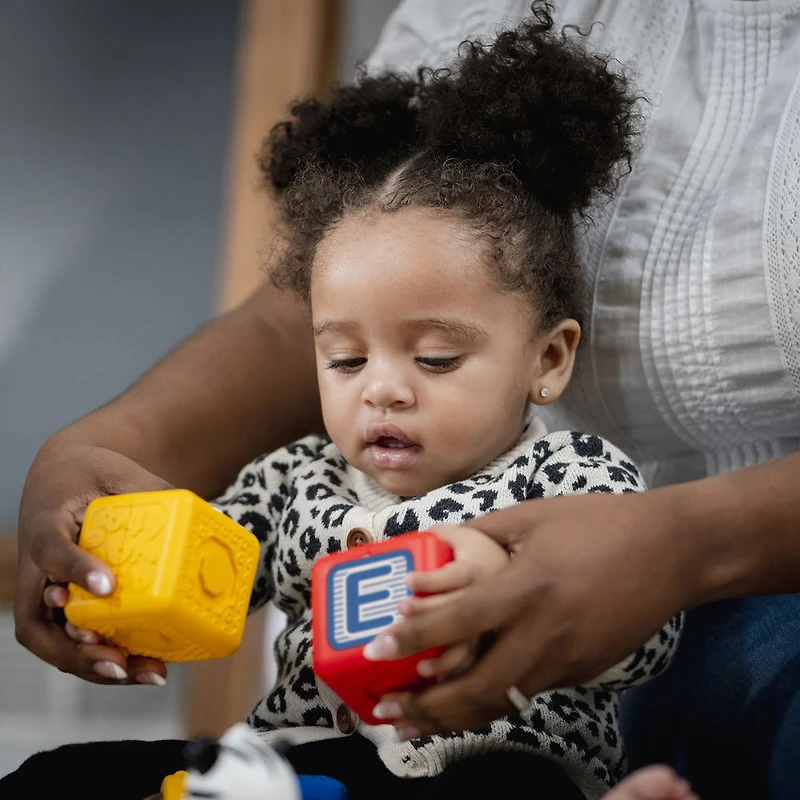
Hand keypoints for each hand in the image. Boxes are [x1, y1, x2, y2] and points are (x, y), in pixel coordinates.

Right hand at [15, 438, 171, 684]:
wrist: (64, 477)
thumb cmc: (91, 474)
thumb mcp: (119, 470)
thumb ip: (152, 490)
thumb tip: (204, 512)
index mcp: (46, 523)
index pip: (52, 550)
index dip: (77, 570)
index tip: (107, 585)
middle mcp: (37, 567)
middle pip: (40, 622)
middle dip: (79, 650)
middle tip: (120, 658)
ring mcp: (46, 592)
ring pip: (56, 643)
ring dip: (97, 666)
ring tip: (146, 672)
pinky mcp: (63, 606)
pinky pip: (75, 642)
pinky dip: (106, 659)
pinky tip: (146, 667)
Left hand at [367, 491, 688, 735]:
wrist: (672, 551)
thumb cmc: (600, 524)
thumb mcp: (533, 516)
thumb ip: (480, 533)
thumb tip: (436, 541)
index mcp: (528, 588)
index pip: (458, 622)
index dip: (412, 638)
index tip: (376, 650)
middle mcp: (545, 633)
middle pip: (476, 689)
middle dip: (426, 708)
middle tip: (386, 710)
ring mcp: (568, 660)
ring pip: (501, 701)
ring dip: (455, 715)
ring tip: (416, 719)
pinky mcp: (584, 672)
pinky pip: (529, 690)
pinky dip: (492, 699)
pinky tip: (468, 696)